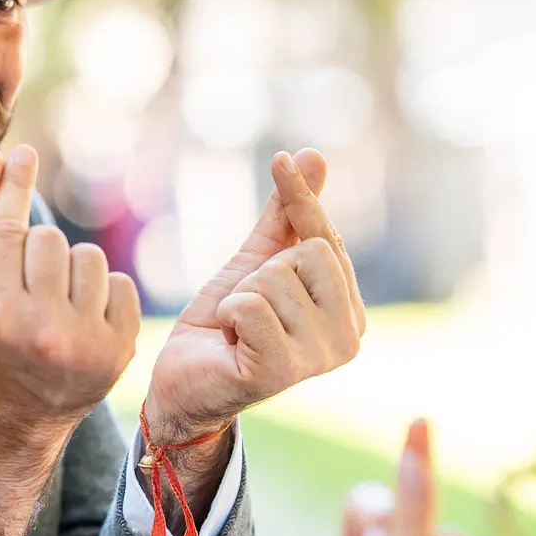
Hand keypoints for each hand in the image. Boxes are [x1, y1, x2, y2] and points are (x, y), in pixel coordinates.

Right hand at [0, 141, 139, 535]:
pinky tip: (87, 319)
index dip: (16, 187)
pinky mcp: (118, 351)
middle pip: (50, 239)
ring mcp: (82, 343)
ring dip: (75, 272)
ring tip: (60, 304)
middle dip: (41, 253)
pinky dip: (105, 295)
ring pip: (89, 258)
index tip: (24, 154)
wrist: (20, 415)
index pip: (10, 230)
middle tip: (32, 290)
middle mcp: (39, 329)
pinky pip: (120, 284)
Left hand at [144, 149, 365, 453]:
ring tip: (240, 329)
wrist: (184, 380)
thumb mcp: (256, 261)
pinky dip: (229, 315)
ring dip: (241, 297)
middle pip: (306, 253)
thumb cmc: (226, 324)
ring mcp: (320, 358)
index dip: (298, 199)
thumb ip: (288, 214)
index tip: (279, 159)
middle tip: (248, 308)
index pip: (326, 238)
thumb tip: (314, 155)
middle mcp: (349, 337)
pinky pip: (251, 305)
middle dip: (260, 272)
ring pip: (274, 278)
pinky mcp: (283, 370)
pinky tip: (232, 342)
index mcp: (351, 312)